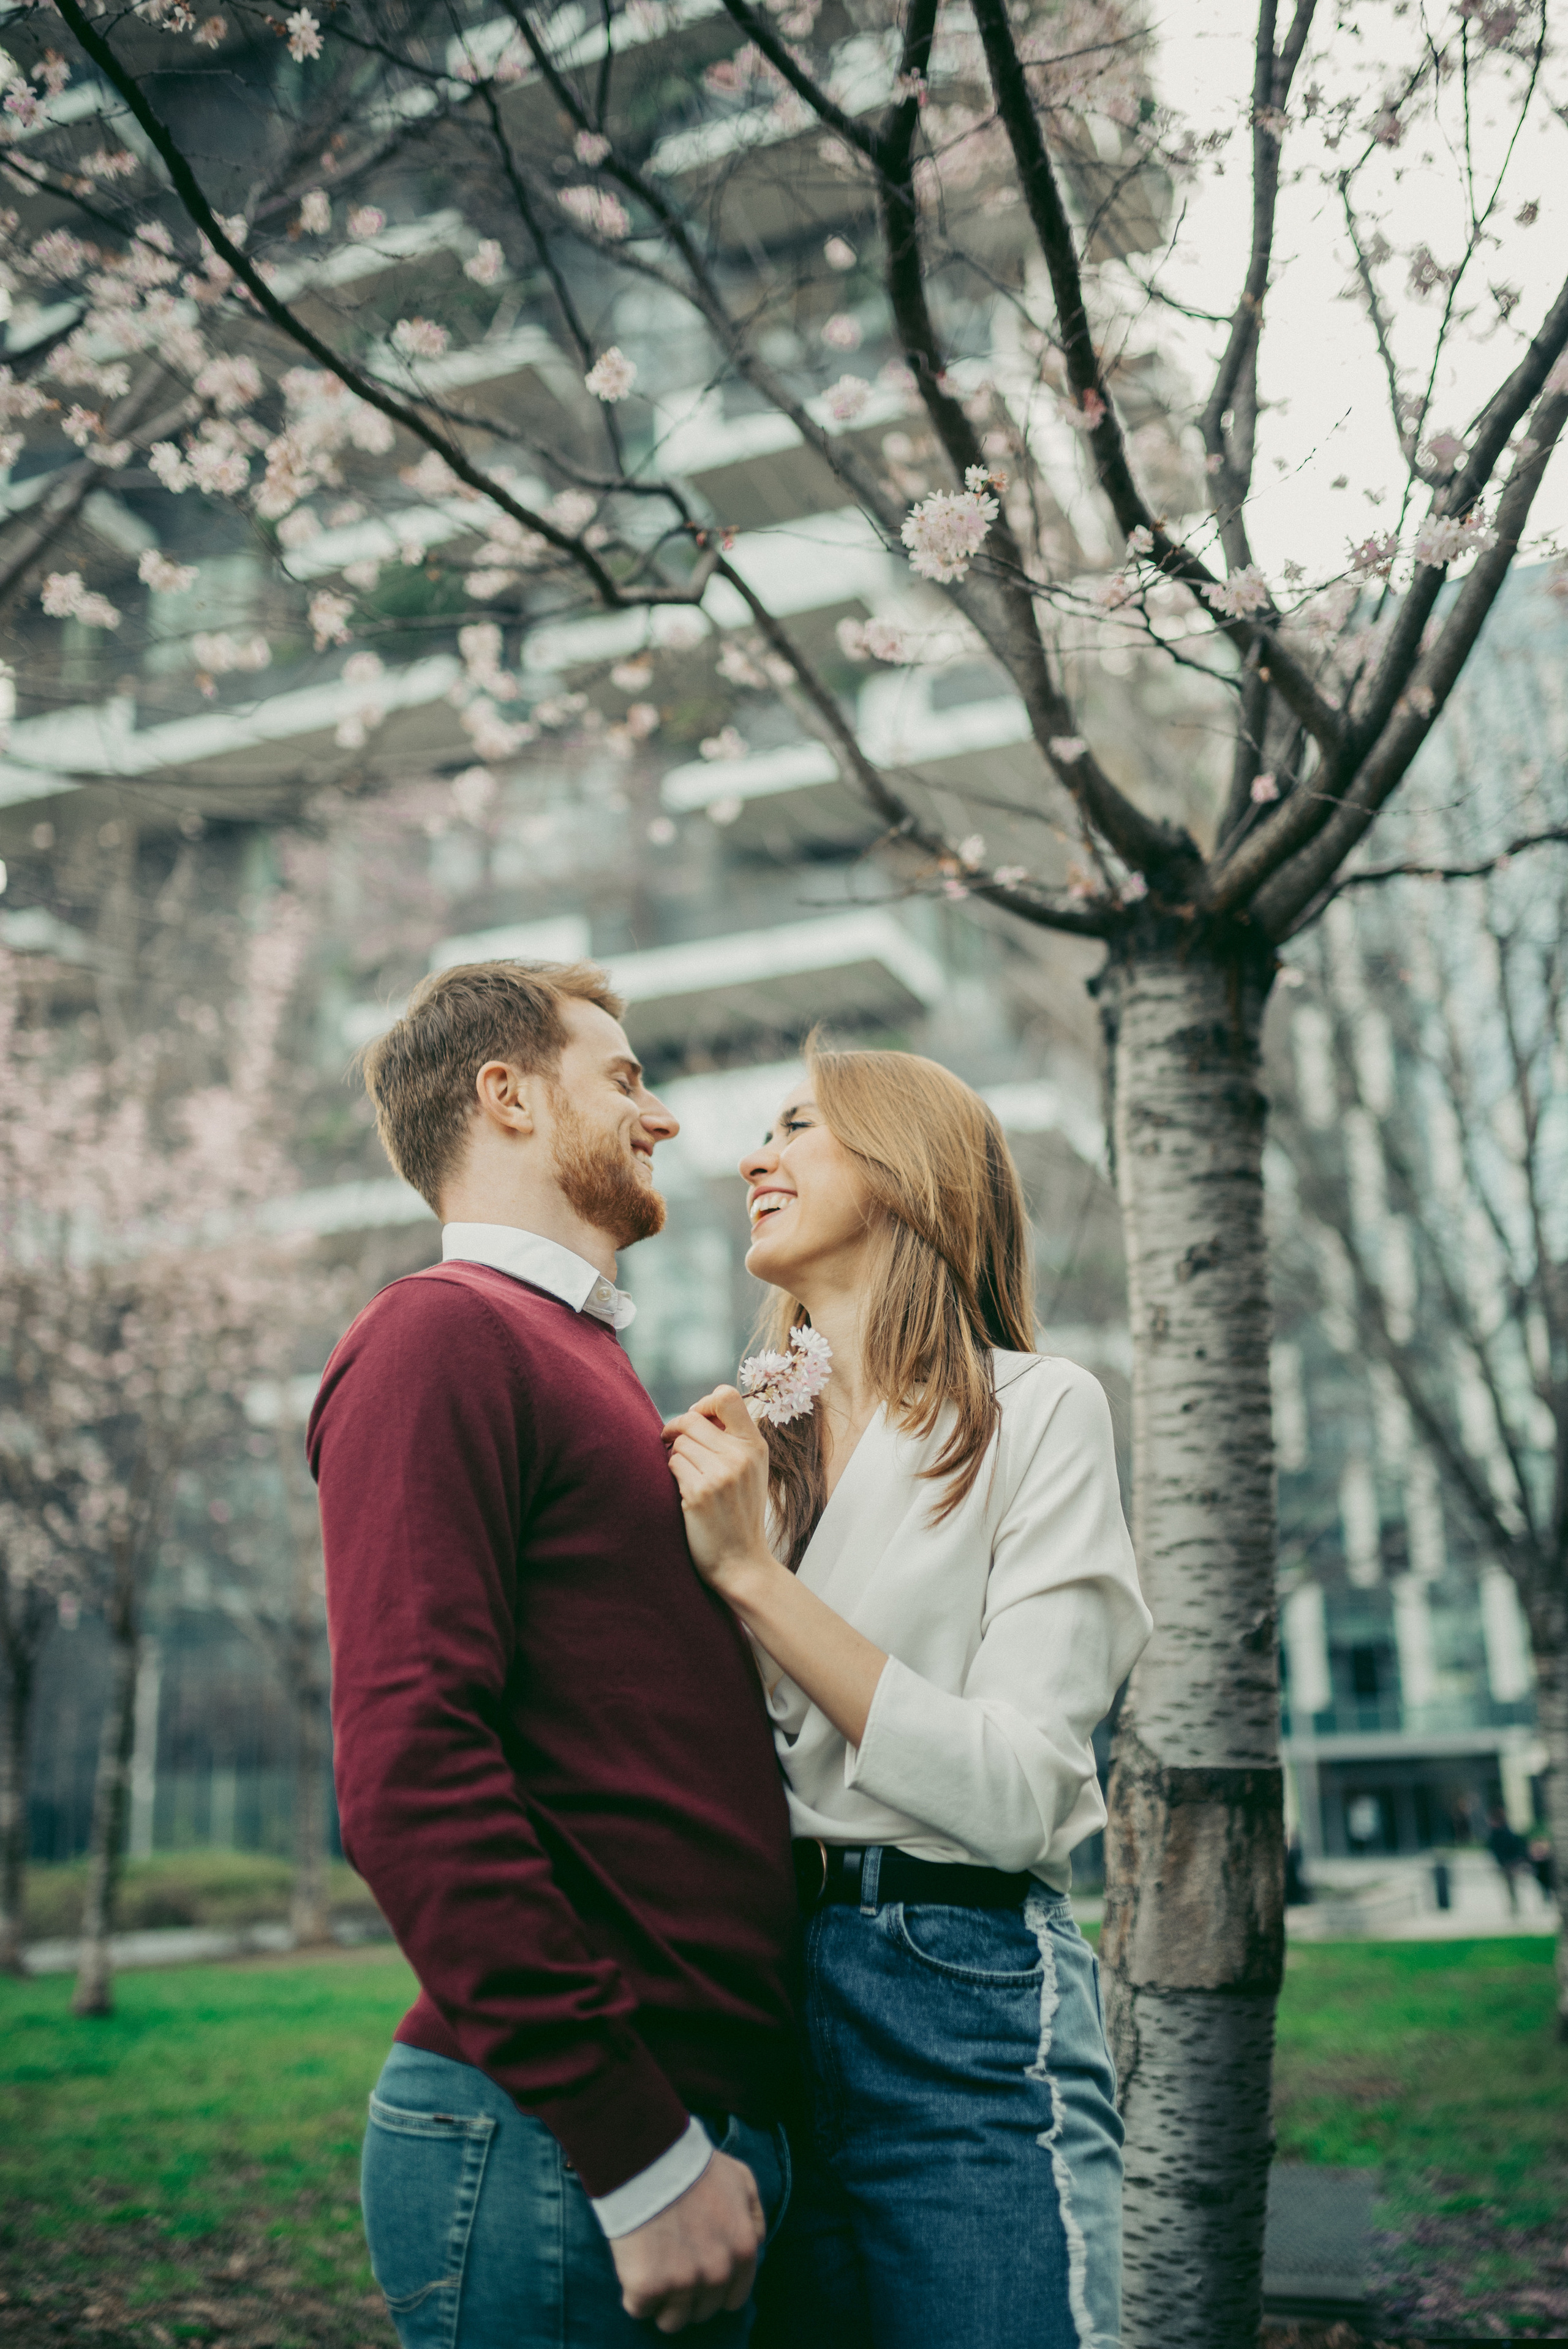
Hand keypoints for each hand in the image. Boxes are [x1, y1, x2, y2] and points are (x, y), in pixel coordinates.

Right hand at [609, 2147, 764, 2332]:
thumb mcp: (741, 2179)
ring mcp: (683, 2283)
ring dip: (662, 2302)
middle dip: (688, 2294)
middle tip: (670, 2266)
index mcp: (744, 2250)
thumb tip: (755, 2243)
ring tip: (652, 2270)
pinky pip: (639, 2309)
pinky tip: (633, 2266)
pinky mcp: (648, 2287)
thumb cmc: (692, 2164)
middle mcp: (718, 2273)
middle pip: (703, 2311)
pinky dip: (634, 2294)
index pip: (734, 2299)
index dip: (714, 2290)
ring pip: (672, 2320)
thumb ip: (754, 2215)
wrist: (648, 2156)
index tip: (697, 2276)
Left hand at [662, 1387, 774, 1598]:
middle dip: (677, 1430)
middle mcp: (741, 1456)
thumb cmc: (739, 1514)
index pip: (727, 1396)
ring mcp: (721, 1475)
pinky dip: (672, 1474)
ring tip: (686, 1475)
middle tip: (670, 1442)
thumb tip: (698, 1410)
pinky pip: (672, 1464)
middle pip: (692, 1419)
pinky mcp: (699, 1493)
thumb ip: (734, 1441)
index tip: (696, 1419)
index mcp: (756, 1446)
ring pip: (679, 1443)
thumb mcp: (752, 1471)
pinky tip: (683, 1490)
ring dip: (674, 1456)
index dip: (704, 1403)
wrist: (741, 1562)